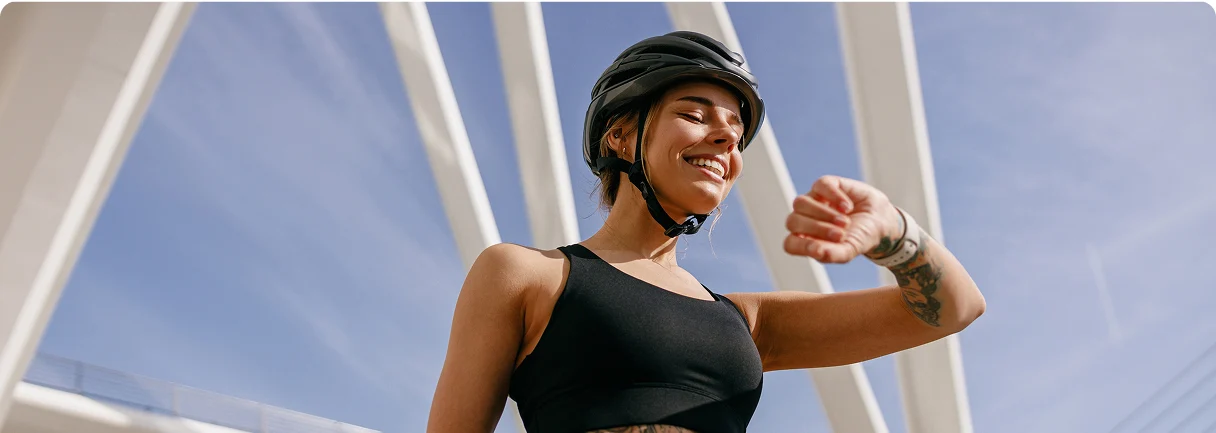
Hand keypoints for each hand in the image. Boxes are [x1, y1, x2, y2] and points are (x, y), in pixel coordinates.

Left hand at [783, 175, 901, 263]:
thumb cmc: (859, 238)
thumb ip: (833, 255)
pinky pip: (820, 186)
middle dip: (817, 229)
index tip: (821, 249)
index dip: (802, 246)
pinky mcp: (825, 185)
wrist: (880, 221)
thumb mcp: (849, 251)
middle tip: (840, 235)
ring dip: (823, 213)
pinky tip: (848, 207)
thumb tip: (817, 252)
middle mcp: (804, 219)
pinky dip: (835, 197)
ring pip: (800, 203)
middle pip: (793, 221)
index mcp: (805, 239)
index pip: (790, 243)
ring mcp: (813, 200)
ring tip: (844, 222)